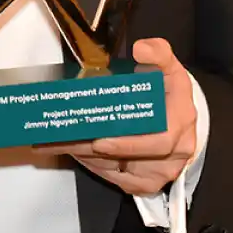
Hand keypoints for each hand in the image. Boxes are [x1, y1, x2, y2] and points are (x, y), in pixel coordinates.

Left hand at [36, 38, 197, 196]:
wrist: (178, 121)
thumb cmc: (169, 95)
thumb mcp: (169, 68)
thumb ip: (158, 53)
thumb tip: (142, 49)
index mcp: (180, 122)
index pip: (158, 142)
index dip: (128, 145)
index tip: (100, 141)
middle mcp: (173, 153)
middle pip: (127, 158)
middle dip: (90, 148)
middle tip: (60, 138)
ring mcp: (159, 172)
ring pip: (114, 169)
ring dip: (82, 155)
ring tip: (52, 141)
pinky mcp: (143, 183)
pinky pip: (113, 177)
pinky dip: (90, 163)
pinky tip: (69, 149)